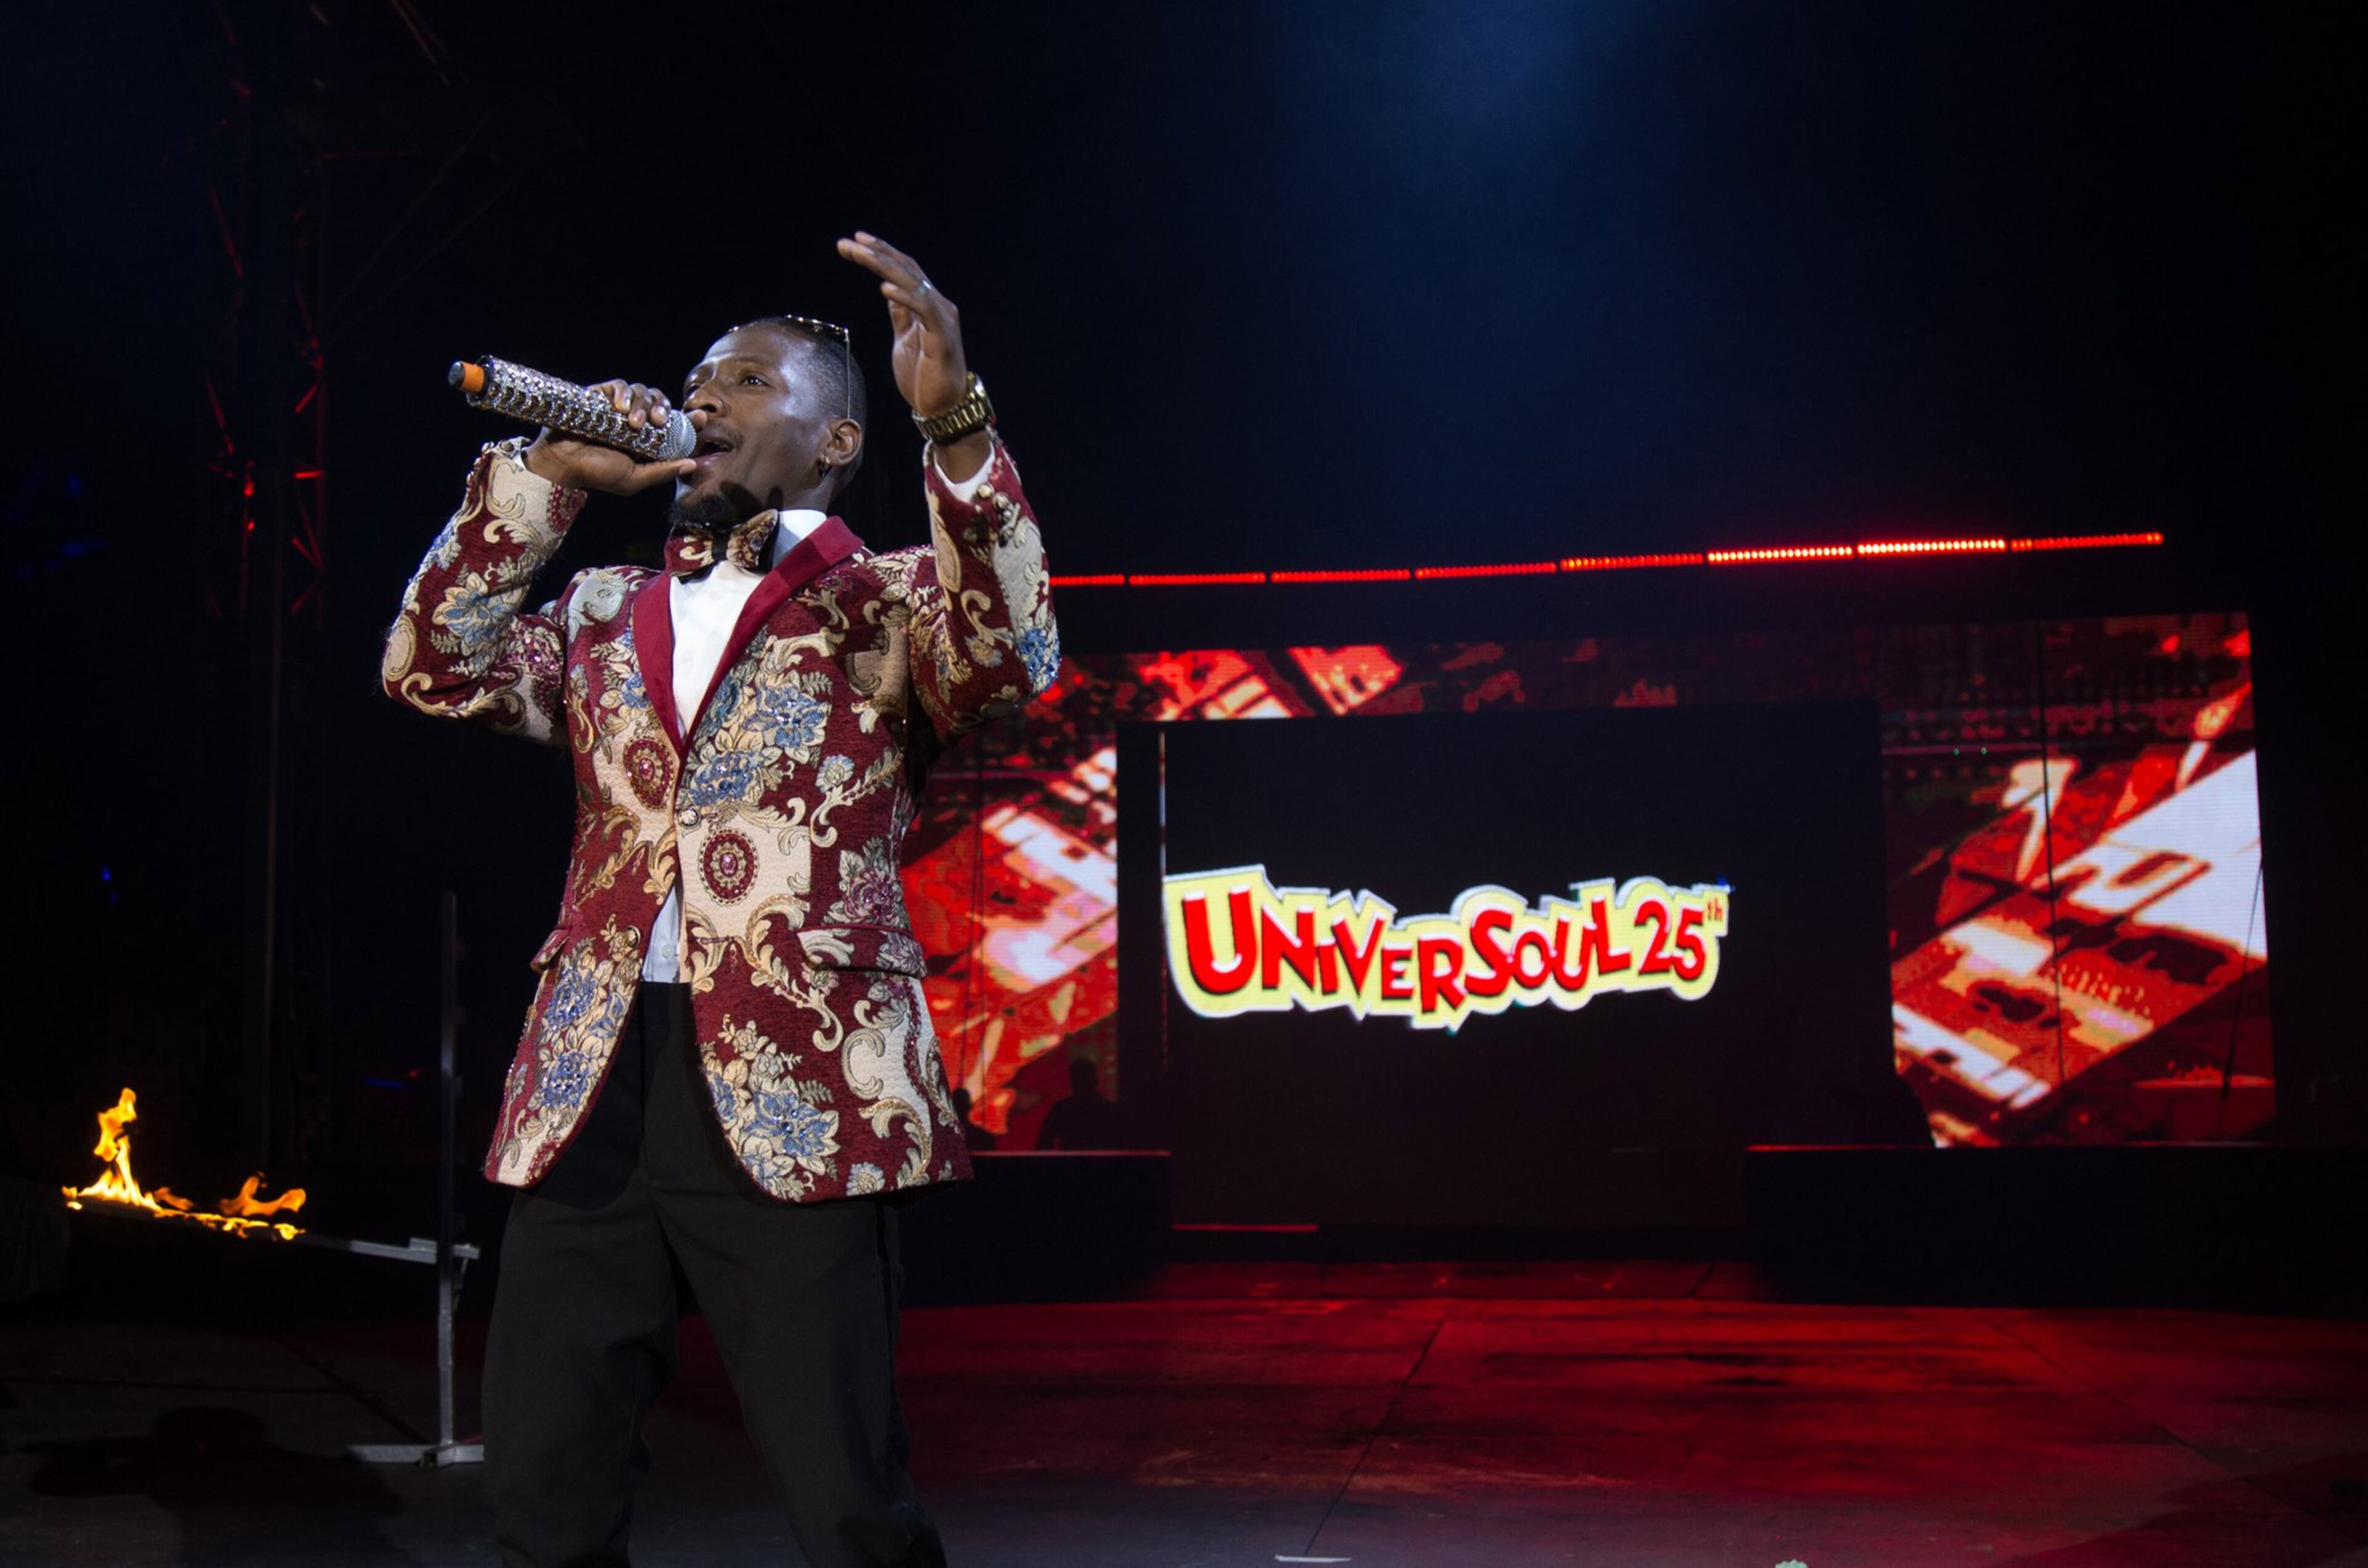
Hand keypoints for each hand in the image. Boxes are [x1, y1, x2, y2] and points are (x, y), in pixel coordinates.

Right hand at [522, 380, 700, 494]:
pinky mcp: (601, 396)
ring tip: (633, 423)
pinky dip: (624, 393)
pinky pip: (620, 384)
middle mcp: (635, 421)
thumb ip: (662, 471)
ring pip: (642, 391)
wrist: (561, 464)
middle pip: (661, 402)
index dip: (690, 419)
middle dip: (664, 409)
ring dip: (642, 404)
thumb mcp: (634, 479)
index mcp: (648, 440)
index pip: (675, 424)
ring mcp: (618, 408)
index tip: (701, 418)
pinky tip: (620, 407)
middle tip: (658, 422)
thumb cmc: (596, 474)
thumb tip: (693, 464)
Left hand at [835, 233, 969, 418]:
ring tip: (860, 253)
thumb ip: (901, 314)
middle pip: (906, 269)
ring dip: (884, 265)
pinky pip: (923, 310)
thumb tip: (889, 288)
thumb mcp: (905, 338)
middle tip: (849, 241)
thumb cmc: (925, 377)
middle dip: (876, 252)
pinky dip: (905, 297)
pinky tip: (885, 288)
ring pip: (913, 282)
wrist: (944, 408)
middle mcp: (938, 306)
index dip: (882, 253)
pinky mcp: (942, 339)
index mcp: (929, 305)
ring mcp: (941, 321)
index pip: (905, 270)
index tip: (855, 242)